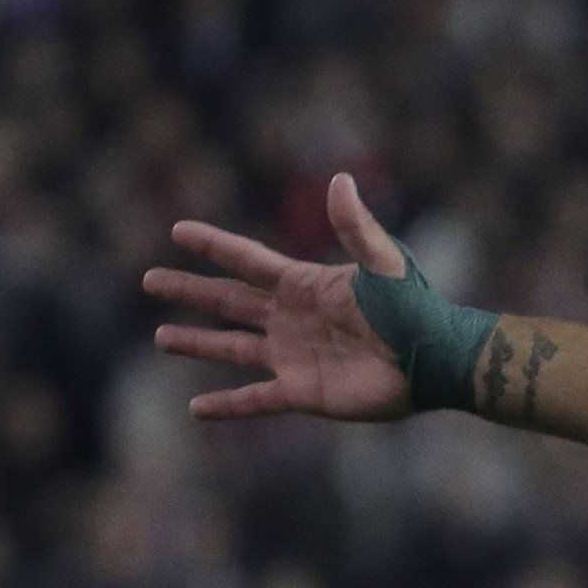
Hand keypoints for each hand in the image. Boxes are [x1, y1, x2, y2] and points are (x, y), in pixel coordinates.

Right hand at [145, 173, 418, 423]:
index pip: (247, 260)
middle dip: (190, 290)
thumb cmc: (416, 309)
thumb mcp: (384, 264)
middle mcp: (292, 318)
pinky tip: (195, 408)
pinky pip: (255, 400)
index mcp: (304, 284)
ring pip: (233, 348)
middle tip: (150, 279)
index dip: (213, 245)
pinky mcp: (303, 392)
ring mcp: (294, 355)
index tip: (178, 230)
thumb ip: (356, 227)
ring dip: (197, 342)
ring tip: (162, 336)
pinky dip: (226, 405)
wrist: (436, 361)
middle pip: (228, 300)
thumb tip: (339, 179)